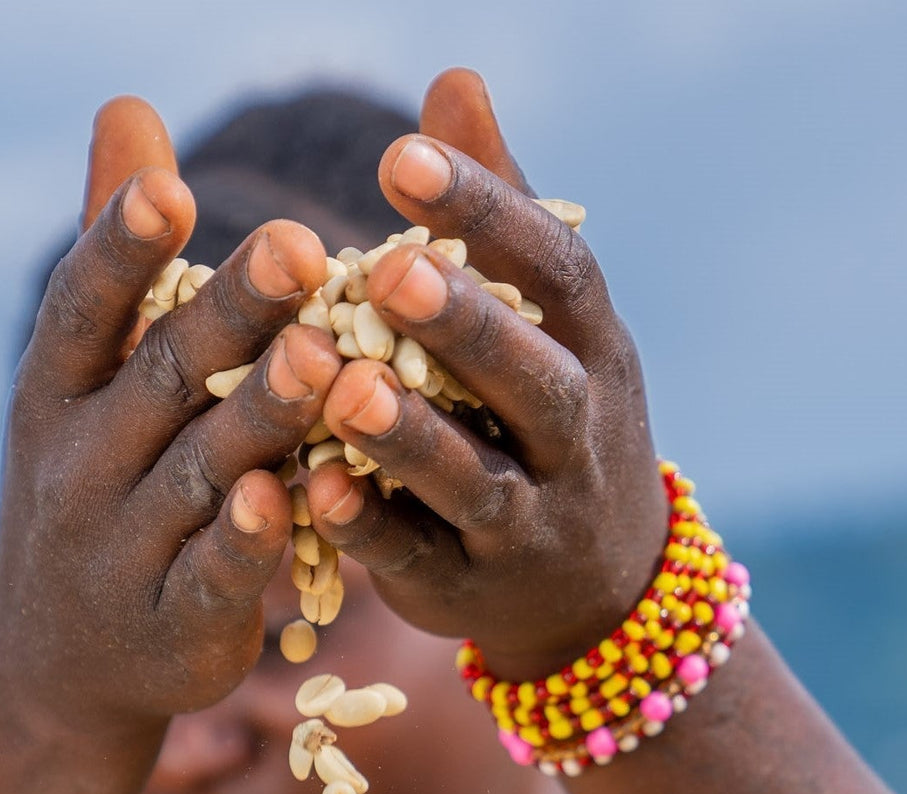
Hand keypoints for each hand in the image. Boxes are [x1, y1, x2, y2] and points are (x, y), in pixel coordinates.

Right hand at [0, 98, 339, 742]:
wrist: (61, 659)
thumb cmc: (94, 488)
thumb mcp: (83, 386)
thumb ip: (120, 264)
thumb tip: (132, 113)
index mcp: (60, 396)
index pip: (84, 312)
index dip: (118, 250)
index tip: (168, 189)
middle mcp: (82, 468)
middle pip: (162, 382)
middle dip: (230, 316)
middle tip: (301, 251)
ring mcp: (125, 551)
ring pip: (199, 475)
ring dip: (258, 419)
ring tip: (320, 361)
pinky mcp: (178, 624)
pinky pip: (217, 577)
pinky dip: (246, 541)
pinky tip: (286, 498)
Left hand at [306, 70, 666, 681]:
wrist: (595, 594)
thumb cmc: (547, 424)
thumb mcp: (545, 327)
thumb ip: (497, 216)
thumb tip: (451, 85)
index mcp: (591, 352)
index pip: (556, 272)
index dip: (489, 213)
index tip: (401, 155)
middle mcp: (574, 439)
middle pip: (531, 381)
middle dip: (467, 327)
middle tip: (390, 268)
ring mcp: (529, 525)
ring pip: (477, 482)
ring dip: (415, 439)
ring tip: (348, 387)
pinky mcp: (469, 590)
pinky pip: (419, 562)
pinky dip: (370, 530)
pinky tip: (312, 489)